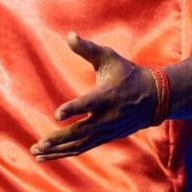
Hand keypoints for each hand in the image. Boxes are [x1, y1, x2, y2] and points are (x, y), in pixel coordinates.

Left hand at [31, 33, 157, 159]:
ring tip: (36, 153)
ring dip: (58, 150)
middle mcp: (107, 117)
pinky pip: (83, 148)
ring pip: (80, 145)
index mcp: (107, 96)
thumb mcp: (110, 57)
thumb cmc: (128, 74)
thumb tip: (69, 35)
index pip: (88, 104)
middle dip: (58, 139)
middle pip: (80, 132)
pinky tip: (48, 156)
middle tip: (38, 145)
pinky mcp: (106, 137)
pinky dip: (65, 153)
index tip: (57, 115)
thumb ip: (88, 49)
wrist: (155, 98)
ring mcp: (107, 130)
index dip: (73, 109)